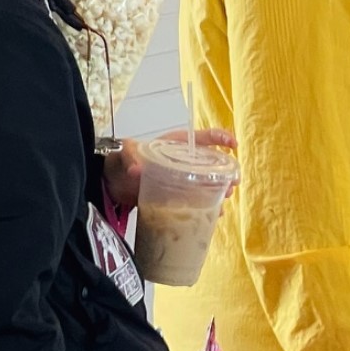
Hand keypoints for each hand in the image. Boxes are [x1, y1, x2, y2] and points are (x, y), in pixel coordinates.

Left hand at [103, 128, 237, 210]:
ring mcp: (186, 178)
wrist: (115, 182)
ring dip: (221, 190)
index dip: (222, 138)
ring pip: (211, 182)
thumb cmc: (124, 161)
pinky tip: (214, 213)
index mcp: (179, 144)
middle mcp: (187, 160)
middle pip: (215, 163)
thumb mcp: (126, 155)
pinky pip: (200, 199)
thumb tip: (136, 171)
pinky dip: (209, 206)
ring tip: (224, 199)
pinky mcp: (182, 194)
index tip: (234, 145)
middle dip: (228, 172)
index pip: (205, 137)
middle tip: (233, 183)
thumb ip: (130, 158)